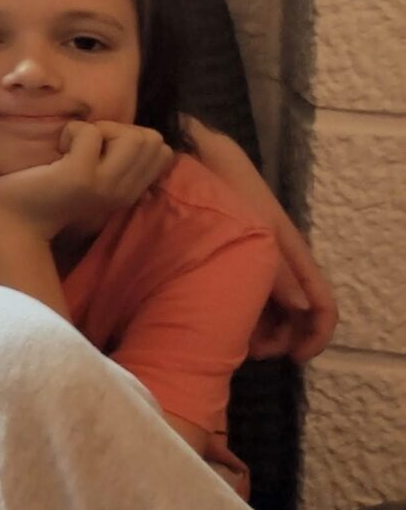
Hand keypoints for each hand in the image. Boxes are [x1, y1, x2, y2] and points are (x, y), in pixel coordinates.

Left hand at [0, 120, 173, 238]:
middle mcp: (124, 191)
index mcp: (131, 191)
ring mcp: (104, 185)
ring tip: (74, 148)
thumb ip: (118, 164)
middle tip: (86, 147)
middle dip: (117, 130)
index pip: (163, 151)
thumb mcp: (94, 180)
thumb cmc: (48, 193)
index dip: (133, 137)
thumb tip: (134, 134)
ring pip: (132, 135)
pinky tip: (58, 151)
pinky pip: (90, 132)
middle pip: (152, 139)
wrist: (14, 222)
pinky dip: (72, 131)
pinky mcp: (78, 176)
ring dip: (99, 129)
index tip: (102, 150)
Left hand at [181, 116, 338, 359]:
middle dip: (282, 338)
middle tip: (252, 352)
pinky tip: (218, 318)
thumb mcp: (253, 227)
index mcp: (291, 252)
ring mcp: (253, 255)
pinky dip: (239, 310)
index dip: (316, 335)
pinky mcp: (228, 251)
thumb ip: (276, 268)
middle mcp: (277, 258)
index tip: (295, 357)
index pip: (321, 302)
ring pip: (270, 305)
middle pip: (296, 312)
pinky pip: (244, 290)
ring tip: (234, 341)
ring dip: (260, 329)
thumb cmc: (222, 184)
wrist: (188, 152)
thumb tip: (303, 308)